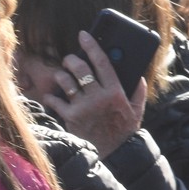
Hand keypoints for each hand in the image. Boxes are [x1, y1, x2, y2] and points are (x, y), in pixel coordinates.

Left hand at [42, 30, 145, 157]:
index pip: (102, 62)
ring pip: (65, 81)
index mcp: (115, 91)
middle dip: (71, 60)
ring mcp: (83, 107)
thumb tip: (137, 74)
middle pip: (80, 68)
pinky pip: (55, 100)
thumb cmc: (124, 131)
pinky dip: (51, 96)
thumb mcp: (137, 110)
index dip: (91, 45)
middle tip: (69, 60)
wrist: (115, 155)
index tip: (83, 34)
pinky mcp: (70, 118)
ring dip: (61, 76)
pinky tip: (52, 96)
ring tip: (62, 76)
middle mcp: (98, 97)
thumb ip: (138, 91)